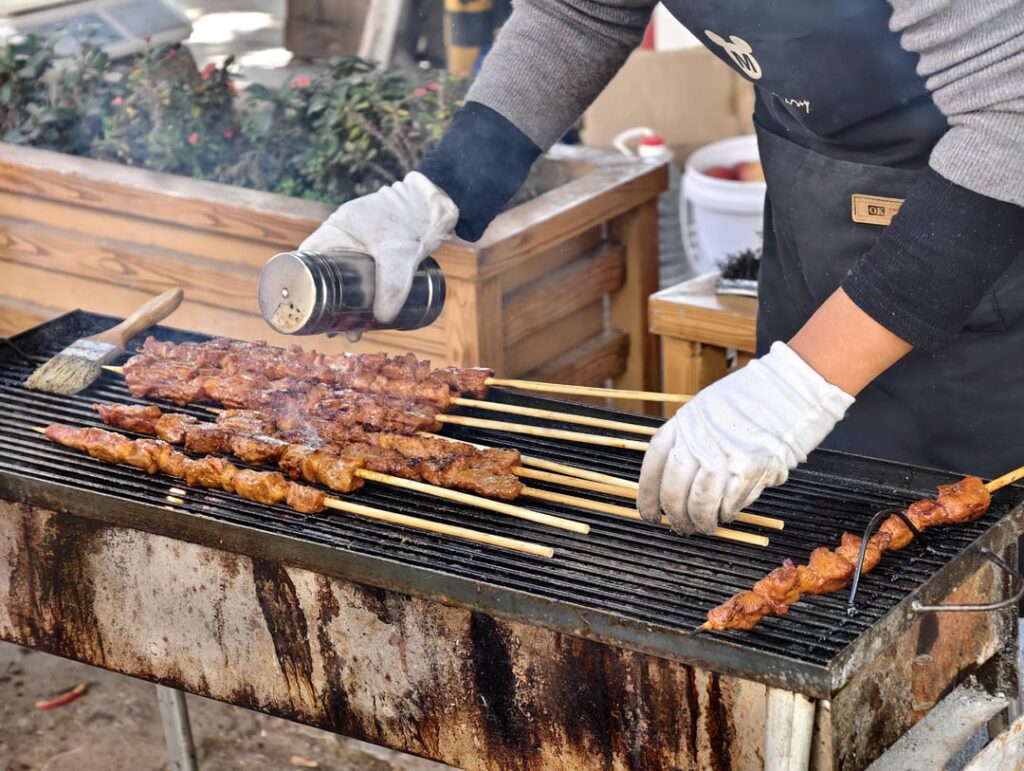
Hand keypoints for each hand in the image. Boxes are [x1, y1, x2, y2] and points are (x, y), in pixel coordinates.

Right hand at [300, 172, 457, 323]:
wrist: (442, 205)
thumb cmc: (416, 220)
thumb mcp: (400, 257)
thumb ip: (392, 287)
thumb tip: (383, 319)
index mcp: (337, 228)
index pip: (307, 258)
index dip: (302, 284)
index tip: (307, 310)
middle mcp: (344, 235)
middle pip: (326, 273)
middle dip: (327, 302)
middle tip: (333, 328)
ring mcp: (361, 242)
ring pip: (345, 276)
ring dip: (346, 300)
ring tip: (353, 328)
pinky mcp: (379, 251)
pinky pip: (362, 274)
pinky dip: (361, 292)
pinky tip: (368, 312)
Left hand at [638, 342, 854, 533]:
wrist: (791, 390)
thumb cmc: (751, 403)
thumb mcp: (707, 411)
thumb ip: (691, 441)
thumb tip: (679, 484)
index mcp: (684, 422)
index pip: (654, 463)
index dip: (648, 494)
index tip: (649, 513)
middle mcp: (699, 436)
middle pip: (673, 487)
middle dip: (675, 514)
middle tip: (681, 527)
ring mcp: (724, 451)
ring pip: (699, 501)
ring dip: (701, 520)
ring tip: (705, 526)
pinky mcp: (751, 466)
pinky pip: (730, 502)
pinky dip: (727, 513)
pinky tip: (727, 514)